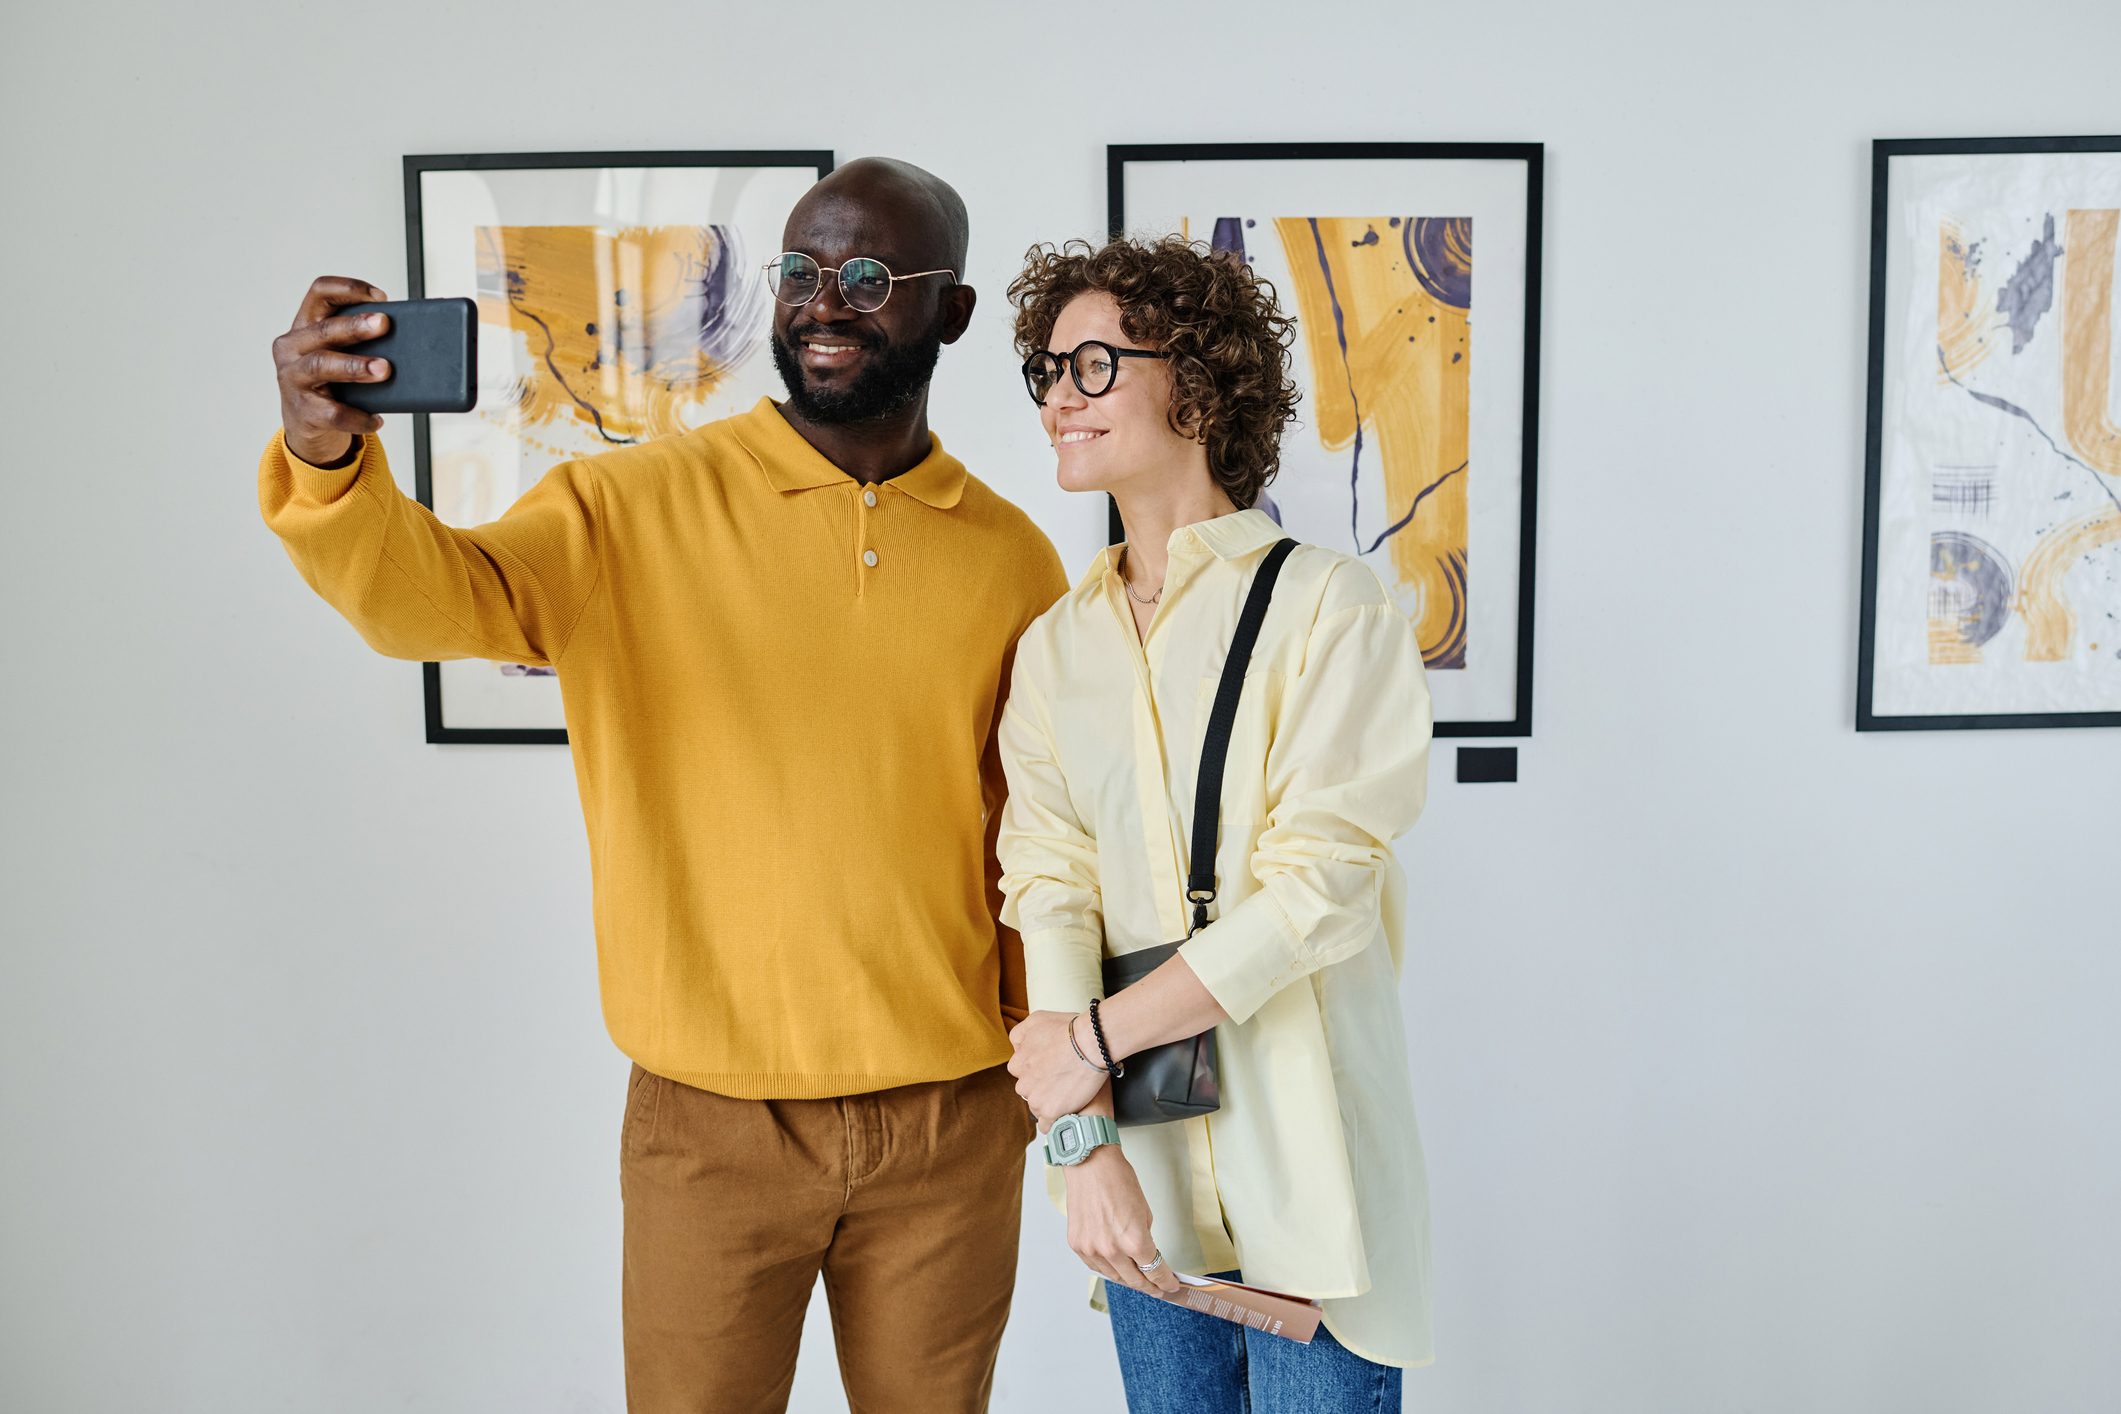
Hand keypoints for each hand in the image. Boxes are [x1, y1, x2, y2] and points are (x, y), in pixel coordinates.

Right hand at [273, 276, 392, 465]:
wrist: (306, 421)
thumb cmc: (331, 379)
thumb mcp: (341, 353)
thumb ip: (363, 341)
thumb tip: (412, 338)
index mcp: (306, 325)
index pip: (320, 292)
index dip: (348, 289)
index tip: (381, 297)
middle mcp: (293, 347)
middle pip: (323, 330)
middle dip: (355, 326)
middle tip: (384, 324)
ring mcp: (293, 378)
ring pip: (321, 366)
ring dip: (355, 366)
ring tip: (385, 369)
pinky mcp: (302, 410)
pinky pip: (332, 413)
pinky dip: (357, 416)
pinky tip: (377, 419)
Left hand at [1007, 1010, 1106, 1130]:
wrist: (1091, 1042)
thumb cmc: (1069, 1028)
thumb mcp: (1036, 1020)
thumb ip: (1021, 1034)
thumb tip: (1017, 1047)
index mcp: (1018, 1063)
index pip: (1022, 1073)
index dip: (1039, 1070)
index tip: (1051, 1069)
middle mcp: (1022, 1082)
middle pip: (1030, 1091)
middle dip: (1042, 1087)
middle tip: (1062, 1081)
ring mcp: (1035, 1098)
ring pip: (1038, 1107)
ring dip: (1050, 1103)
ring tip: (1068, 1096)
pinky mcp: (1050, 1111)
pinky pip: (1047, 1124)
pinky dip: (1055, 1121)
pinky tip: (1065, 1114)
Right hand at [1062, 1147, 1181, 1295]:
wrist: (1090, 1165)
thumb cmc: (1118, 1181)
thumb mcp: (1144, 1212)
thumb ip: (1145, 1239)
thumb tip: (1146, 1256)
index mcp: (1134, 1241)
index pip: (1154, 1272)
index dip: (1165, 1282)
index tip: (1170, 1286)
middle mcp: (1112, 1250)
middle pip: (1135, 1280)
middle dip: (1150, 1286)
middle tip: (1158, 1288)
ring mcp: (1092, 1250)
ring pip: (1115, 1277)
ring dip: (1129, 1279)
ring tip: (1138, 1279)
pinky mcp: (1078, 1246)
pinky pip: (1096, 1266)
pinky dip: (1108, 1268)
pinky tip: (1116, 1268)